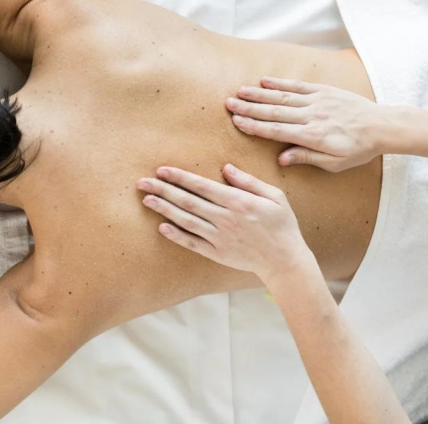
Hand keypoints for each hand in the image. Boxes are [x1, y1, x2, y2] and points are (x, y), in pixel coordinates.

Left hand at [136, 164, 314, 282]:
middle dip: (164, 190)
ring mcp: (220, 237)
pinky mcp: (217, 253)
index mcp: (238, 202)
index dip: (180, 178)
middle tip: (143, 182)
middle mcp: (225, 218)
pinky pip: (193, 243)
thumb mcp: (274, 197)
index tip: (162, 170)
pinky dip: (176, 235)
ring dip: (164, 209)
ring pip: (186, 221)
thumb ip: (249, 182)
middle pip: (188, 202)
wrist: (284, 260)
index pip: (202, 186)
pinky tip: (161, 227)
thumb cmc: (282, 225)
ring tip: (146, 200)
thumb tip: (226, 168)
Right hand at [226, 77, 385, 171]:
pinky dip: (280, 84)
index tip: (237, 122)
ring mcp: (317, 101)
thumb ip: (307, 158)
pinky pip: (298, 86)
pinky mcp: (324, 91)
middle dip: (249, 108)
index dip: (255, 126)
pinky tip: (264, 81)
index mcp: (313, 136)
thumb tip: (282, 158)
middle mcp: (312, 116)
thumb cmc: (358, 149)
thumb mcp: (334, 163)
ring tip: (240, 92)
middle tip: (229, 104)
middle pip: (274, 112)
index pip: (277, 130)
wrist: (382, 126)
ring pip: (282, 97)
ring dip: (259, 94)